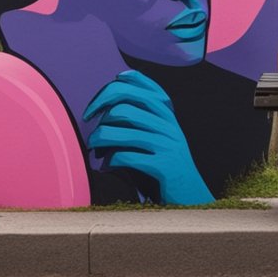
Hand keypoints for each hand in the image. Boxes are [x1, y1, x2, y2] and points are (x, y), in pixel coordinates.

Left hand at [83, 70, 214, 204]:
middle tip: (87, 121)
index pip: (139, 82)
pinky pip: (127, 157)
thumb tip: (103, 105)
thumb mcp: (157, 134)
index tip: (97, 103)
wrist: (190, 194)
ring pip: (122, 130)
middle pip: (125, 101)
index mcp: (166, 111)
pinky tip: (108, 166)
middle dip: (99, 108)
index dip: (112, 86)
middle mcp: (168, 123)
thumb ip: (138, 117)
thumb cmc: (163, 162)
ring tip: (93, 146)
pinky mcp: (164, 165)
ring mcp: (167, 144)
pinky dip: (111, 161)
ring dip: (99, 138)